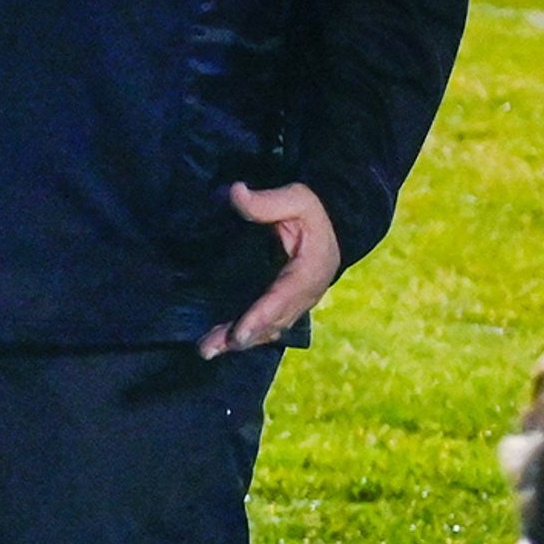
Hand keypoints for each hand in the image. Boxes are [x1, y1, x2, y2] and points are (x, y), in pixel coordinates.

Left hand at [201, 182, 340, 357]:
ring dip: (239, 341)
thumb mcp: (296, 198)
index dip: (261, 316)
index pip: (284, 297)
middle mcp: (306, 293)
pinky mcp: (287, 305)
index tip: (239, 333)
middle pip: (273, 321)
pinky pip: (267, 325)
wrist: (335, 224)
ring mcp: (298, 302)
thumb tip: (235, 192)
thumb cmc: (312, 211)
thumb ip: (267, 201)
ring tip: (208, 350)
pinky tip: (219, 343)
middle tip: (211, 348)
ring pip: (268, 329)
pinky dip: (244, 335)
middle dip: (243, 336)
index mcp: (311, 269)